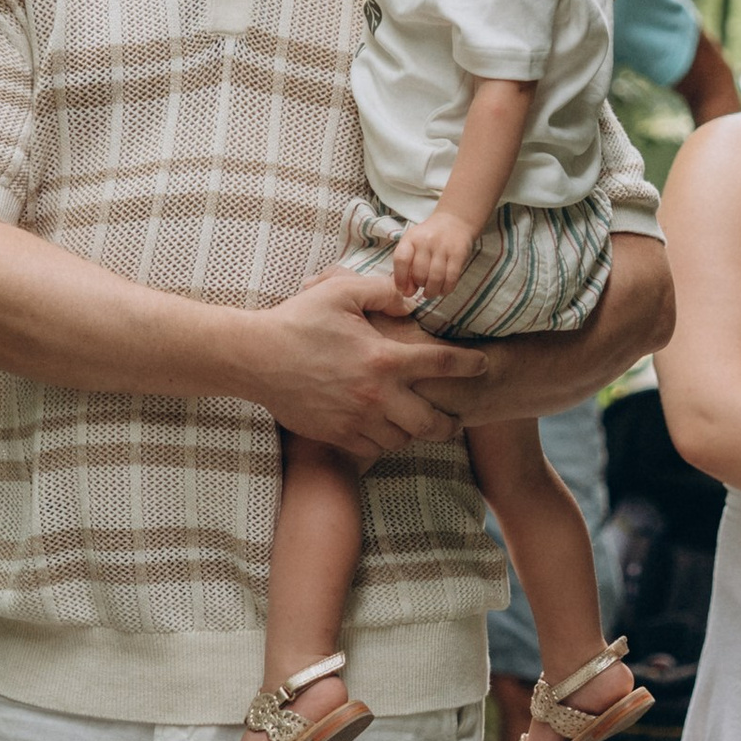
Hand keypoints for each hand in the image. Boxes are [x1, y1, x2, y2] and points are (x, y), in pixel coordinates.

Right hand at [248, 259, 485, 459]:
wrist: (256, 358)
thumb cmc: (299, 320)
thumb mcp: (342, 292)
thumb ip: (383, 293)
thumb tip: (413, 303)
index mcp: (384, 358)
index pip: (443, 363)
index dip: (470, 365)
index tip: (483, 365)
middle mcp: (377, 395)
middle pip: (432, 422)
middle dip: (451, 423)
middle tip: (456, 419)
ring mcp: (357, 419)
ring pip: (403, 439)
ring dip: (414, 433)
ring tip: (418, 424)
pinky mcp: (338, 434)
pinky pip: (373, 449)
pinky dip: (384, 442)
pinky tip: (384, 430)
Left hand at [392, 208, 476, 302]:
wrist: (455, 221)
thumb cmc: (429, 238)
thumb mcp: (413, 244)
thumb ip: (406, 266)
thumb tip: (407, 293)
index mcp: (411, 238)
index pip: (401, 260)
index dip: (401, 279)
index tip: (404, 290)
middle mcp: (426, 241)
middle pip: (419, 273)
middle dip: (420, 286)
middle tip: (423, 286)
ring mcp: (443, 247)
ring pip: (435, 279)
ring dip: (432, 292)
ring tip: (431, 293)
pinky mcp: (458, 253)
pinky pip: (451, 278)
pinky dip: (446, 289)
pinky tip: (443, 290)